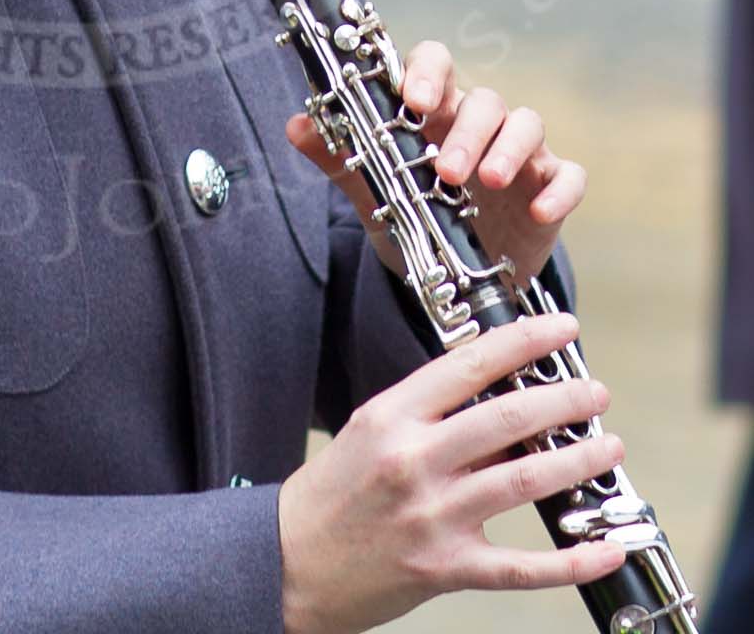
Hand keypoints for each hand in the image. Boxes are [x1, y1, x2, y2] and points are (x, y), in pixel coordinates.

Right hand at [277, 313, 625, 633]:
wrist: (291, 562)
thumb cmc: (333, 493)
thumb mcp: (371, 432)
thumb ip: (432, 416)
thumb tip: (503, 401)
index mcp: (392, 416)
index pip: (470, 364)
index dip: (524, 342)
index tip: (562, 330)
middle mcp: (414, 460)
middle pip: (508, 418)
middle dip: (564, 400)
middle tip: (594, 393)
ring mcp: (433, 517)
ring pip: (524, 480)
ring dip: (577, 461)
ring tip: (608, 448)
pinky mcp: (446, 570)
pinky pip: (523, 566)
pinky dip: (573, 560)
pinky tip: (607, 548)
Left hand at [285, 39, 584, 284]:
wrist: (453, 274)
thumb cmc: (413, 213)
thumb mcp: (370, 190)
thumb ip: (336, 156)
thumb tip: (295, 125)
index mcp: (433, 112)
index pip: (435, 66)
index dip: (427, 73)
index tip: (412, 100)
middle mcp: (478, 124)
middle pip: (482, 99)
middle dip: (465, 130)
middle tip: (445, 170)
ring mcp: (519, 154)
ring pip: (526, 123)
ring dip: (508, 149)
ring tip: (486, 181)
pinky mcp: (549, 187)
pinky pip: (568, 175)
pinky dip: (559, 188)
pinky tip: (540, 211)